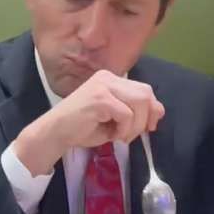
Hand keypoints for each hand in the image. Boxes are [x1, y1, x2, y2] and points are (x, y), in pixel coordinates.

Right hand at [14, 70, 164, 174]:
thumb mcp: (115, 118)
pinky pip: (127, 114)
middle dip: (146, 117)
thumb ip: (135, 112)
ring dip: (135, 126)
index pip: (144, 89)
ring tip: (121, 136)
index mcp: (112, 79)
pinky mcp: (100, 98)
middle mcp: (108, 78)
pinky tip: (113, 135)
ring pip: (140, 103)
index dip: (152, 109)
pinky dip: (124, 129)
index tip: (149, 126)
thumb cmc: (84, 127)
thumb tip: (158, 113)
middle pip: (146, 94)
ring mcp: (103, 86)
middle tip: (133, 134)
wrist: (55, 133)